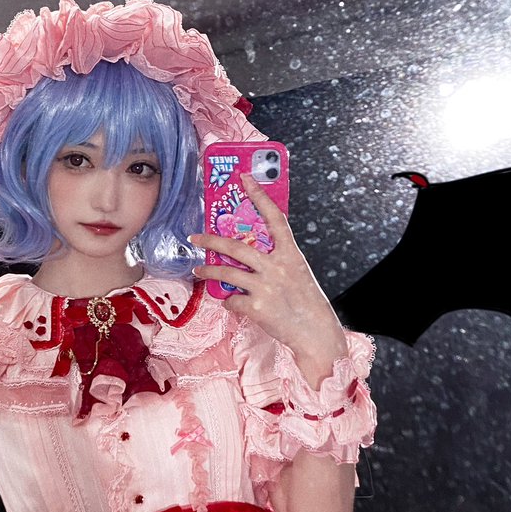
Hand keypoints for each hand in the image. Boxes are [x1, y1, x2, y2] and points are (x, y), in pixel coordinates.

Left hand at [189, 173, 344, 356]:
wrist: (316, 333)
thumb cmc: (307, 304)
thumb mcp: (298, 274)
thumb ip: (277, 262)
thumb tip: (252, 256)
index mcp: (290, 254)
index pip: (275, 218)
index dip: (260, 196)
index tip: (245, 178)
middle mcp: (277, 267)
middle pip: (237, 246)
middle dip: (212, 239)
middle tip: (195, 236)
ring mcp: (265, 287)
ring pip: (227, 272)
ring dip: (209, 270)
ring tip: (198, 269)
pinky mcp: (256, 307)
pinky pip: (232, 300)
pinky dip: (230, 302)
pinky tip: (234, 304)